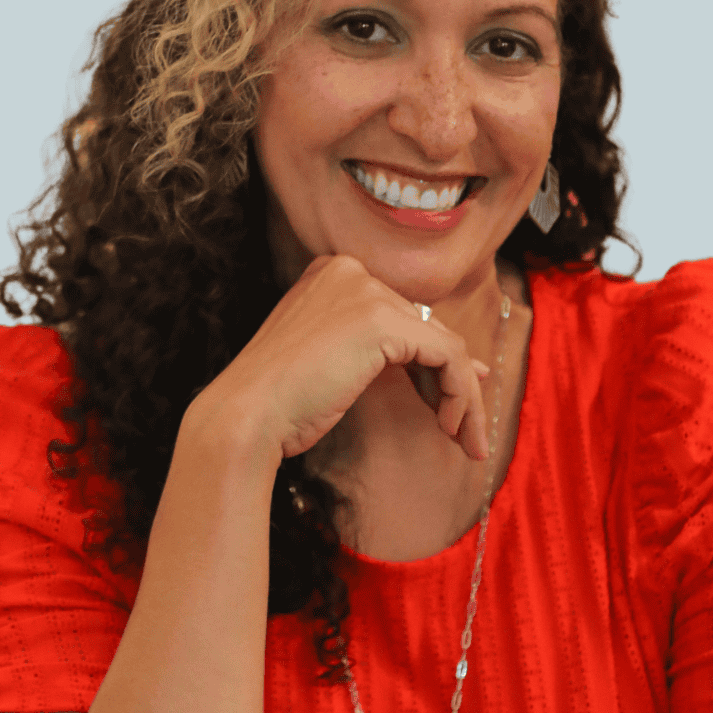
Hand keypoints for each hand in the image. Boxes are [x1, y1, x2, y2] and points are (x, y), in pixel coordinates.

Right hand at [191, 254, 491, 463]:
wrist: (245, 417)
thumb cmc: (282, 402)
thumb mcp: (338, 363)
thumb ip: (389, 352)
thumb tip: (461, 360)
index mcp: (333, 275)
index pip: (402, 317)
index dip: (434, 363)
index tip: (452, 403)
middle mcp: (352, 272)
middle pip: (425, 329)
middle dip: (452, 382)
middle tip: (465, 430)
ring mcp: (367, 291)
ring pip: (444, 342)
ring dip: (463, 394)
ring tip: (467, 441)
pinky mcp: (382, 320)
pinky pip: (446, 353)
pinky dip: (458, 392)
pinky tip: (449, 426)